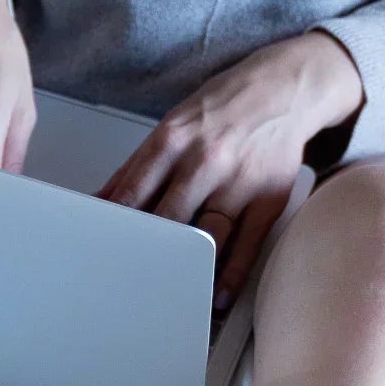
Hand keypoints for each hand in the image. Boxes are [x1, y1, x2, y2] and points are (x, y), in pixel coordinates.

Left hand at [97, 31, 363, 307]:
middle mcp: (205, 161)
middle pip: (168, 218)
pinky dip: (232, 275)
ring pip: (208, 236)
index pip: (133, 191)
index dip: (113, 224)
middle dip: (148, 250)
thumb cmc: (222, 110)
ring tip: (171, 297)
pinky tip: (218, 296)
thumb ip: (136, 167)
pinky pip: (247, 245)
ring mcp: (239, 183)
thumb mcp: (173, 127)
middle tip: (130, 281)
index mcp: (173, 140)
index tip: (100, 250)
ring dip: (189, 269)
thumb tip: (100, 201)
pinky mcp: (268, 199)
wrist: (284, 88)